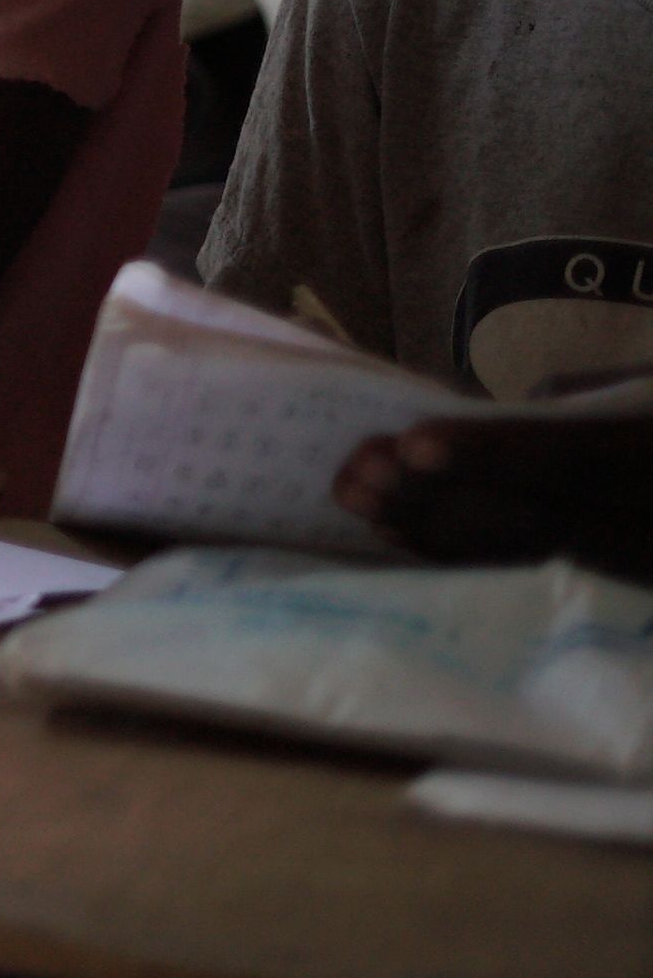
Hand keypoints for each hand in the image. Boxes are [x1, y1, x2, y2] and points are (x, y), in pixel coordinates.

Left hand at [335, 411, 652, 584]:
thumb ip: (606, 394)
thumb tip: (533, 405)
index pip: (574, 459)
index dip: (492, 453)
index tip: (413, 441)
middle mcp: (652, 522)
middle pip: (540, 515)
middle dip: (442, 498)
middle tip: (354, 475)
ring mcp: (641, 561)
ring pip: (535, 550)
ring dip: (439, 528)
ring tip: (359, 501)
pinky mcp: (626, 583)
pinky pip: (541, 569)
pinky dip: (470, 552)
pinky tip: (400, 534)